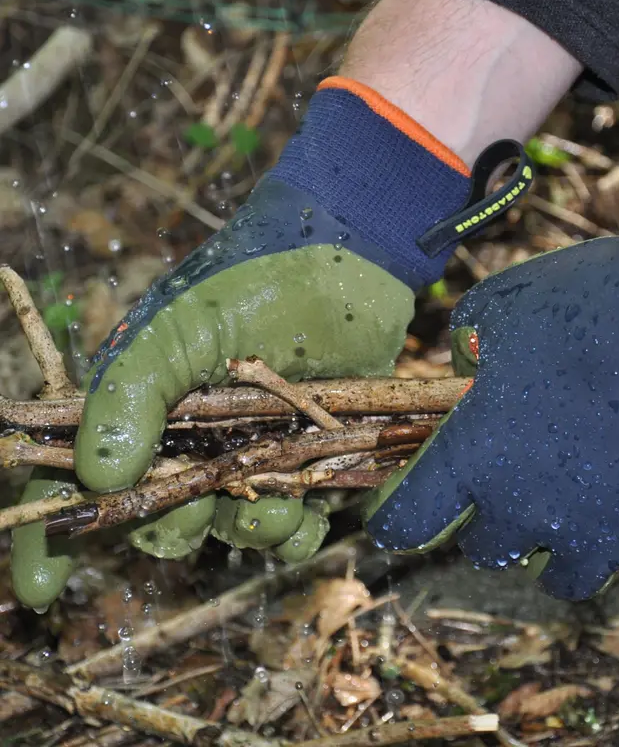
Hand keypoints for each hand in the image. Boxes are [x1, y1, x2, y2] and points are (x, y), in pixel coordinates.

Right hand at [11, 172, 414, 608]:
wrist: (343, 263)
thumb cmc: (251, 285)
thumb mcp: (176, 333)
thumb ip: (130, 397)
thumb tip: (96, 480)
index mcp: (142, 405)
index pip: (83, 474)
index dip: (56, 533)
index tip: (44, 585)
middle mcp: (189, 434)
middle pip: (159, 514)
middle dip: (174, 528)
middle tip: (192, 513)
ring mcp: (246, 445)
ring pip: (229, 522)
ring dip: (249, 530)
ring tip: (279, 509)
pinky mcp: (299, 450)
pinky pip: (292, 515)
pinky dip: (298, 528)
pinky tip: (311, 514)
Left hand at [364, 234, 618, 599]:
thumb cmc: (588, 306)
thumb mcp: (499, 310)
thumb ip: (467, 350)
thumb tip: (467, 370)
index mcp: (474, 459)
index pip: (410, 520)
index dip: (396, 523)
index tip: (395, 525)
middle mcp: (525, 510)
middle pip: (484, 550)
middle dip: (485, 523)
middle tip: (501, 492)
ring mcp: (593, 532)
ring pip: (556, 574)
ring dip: (547, 550)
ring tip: (562, 515)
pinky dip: (617, 533)